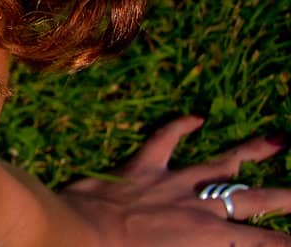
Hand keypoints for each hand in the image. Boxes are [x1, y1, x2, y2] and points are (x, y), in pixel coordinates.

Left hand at [60, 115, 290, 243]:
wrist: (80, 236)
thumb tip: (217, 241)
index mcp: (209, 239)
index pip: (263, 243)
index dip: (284, 242)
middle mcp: (199, 207)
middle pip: (254, 199)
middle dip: (285, 196)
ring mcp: (171, 182)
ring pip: (220, 163)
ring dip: (250, 151)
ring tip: (279, 139)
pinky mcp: (141, 166)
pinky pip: (164, 139)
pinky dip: (179, 126)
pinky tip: (196, 118)